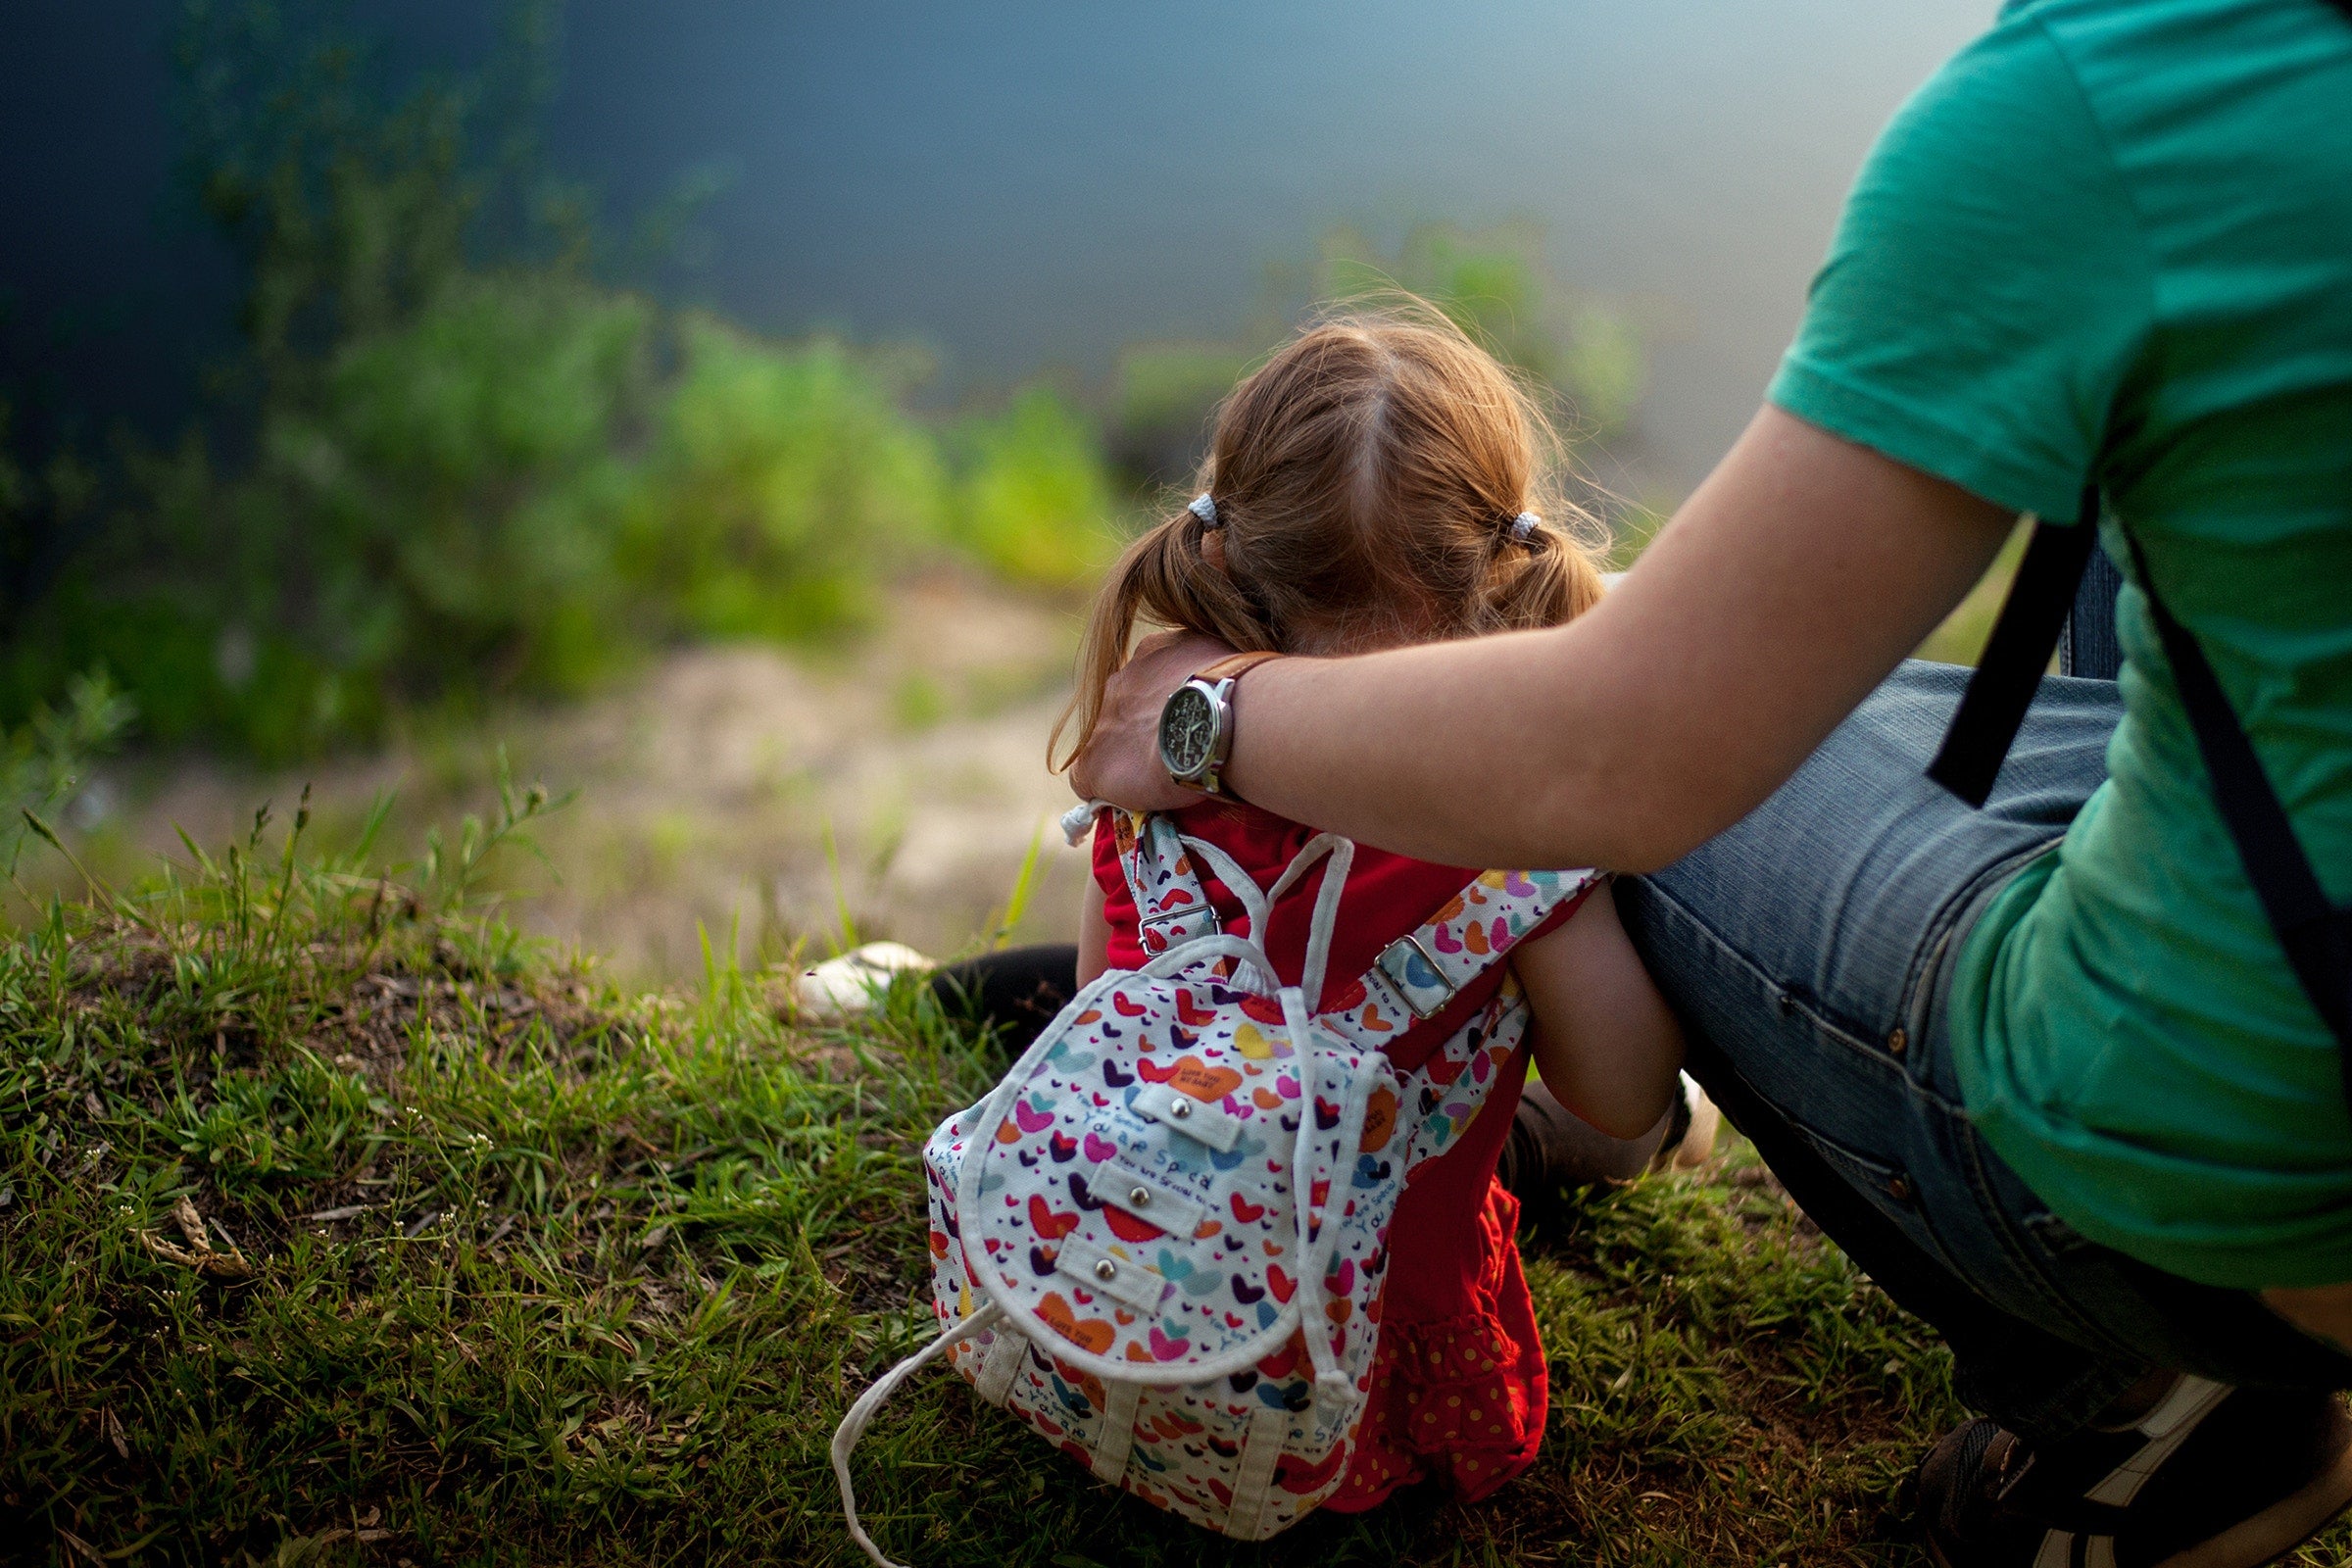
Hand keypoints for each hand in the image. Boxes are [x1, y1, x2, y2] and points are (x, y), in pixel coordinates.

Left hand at [1068, 630, 1231, 809]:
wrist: (1215, 722)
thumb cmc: (1238, 691)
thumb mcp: (1229, 661)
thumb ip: (1217, 668)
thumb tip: (1233, 686)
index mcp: (1154, 653)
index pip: (1155, 677)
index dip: (1171, 701)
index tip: (1191, 719)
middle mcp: (1121, 681)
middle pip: (1128, 707)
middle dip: (1147, 726)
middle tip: (1178, 749)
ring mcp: (1103, 723)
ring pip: (1109, 742)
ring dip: (1130, 757)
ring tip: (1160, 779)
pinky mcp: (1094, 764)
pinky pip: (1087, 779)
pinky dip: (1105, 790)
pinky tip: (1127, 800)